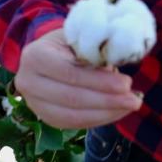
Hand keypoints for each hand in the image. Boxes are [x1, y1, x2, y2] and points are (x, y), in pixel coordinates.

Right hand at [15, 29, 141, 129]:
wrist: (48, 55)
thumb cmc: (67, 43)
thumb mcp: (79, 38)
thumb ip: (93, 51)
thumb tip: (118, 70)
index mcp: (34, 56)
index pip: (70, 73)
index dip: (99, 81)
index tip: (127, 83)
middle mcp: (27, 82)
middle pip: (71, 98)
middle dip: (106, 100)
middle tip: (134, 99)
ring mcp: (34, 103)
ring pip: (73, 116)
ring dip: (106, 113)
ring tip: (130, 106)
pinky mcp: (45, 117)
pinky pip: (74, 124)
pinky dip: (99, 120)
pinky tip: (118, 112)